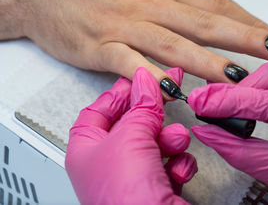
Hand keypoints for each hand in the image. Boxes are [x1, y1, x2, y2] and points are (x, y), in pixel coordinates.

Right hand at [0, 0, 267, 87]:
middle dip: (243, 38)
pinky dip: (152, 77)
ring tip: (238, 77)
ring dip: (208, 61)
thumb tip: (210, 22)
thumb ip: (175, 5)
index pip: (215, 4)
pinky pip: (130, 63)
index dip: (248, 20)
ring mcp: (125, 25)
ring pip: (174, 44)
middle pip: (204, 22)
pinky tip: (173, 91)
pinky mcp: (99, 46)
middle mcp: (149, 4)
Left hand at [65, 67, 196, 203]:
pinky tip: (176, 171)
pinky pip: (171, 162)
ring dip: (170, 140)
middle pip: (132, 125)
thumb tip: (145, 81)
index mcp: (86, 150)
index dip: (119, 93)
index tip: (140, 78)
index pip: (98, 111)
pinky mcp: (157, 188)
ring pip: (156, 142)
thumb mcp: (130, 137)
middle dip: (152, 115)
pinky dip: (178, 164)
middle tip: (167, 95)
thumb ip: (141, 105)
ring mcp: (133, 178)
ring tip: (174, 142)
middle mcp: (108, 165)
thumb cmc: (125, 199)